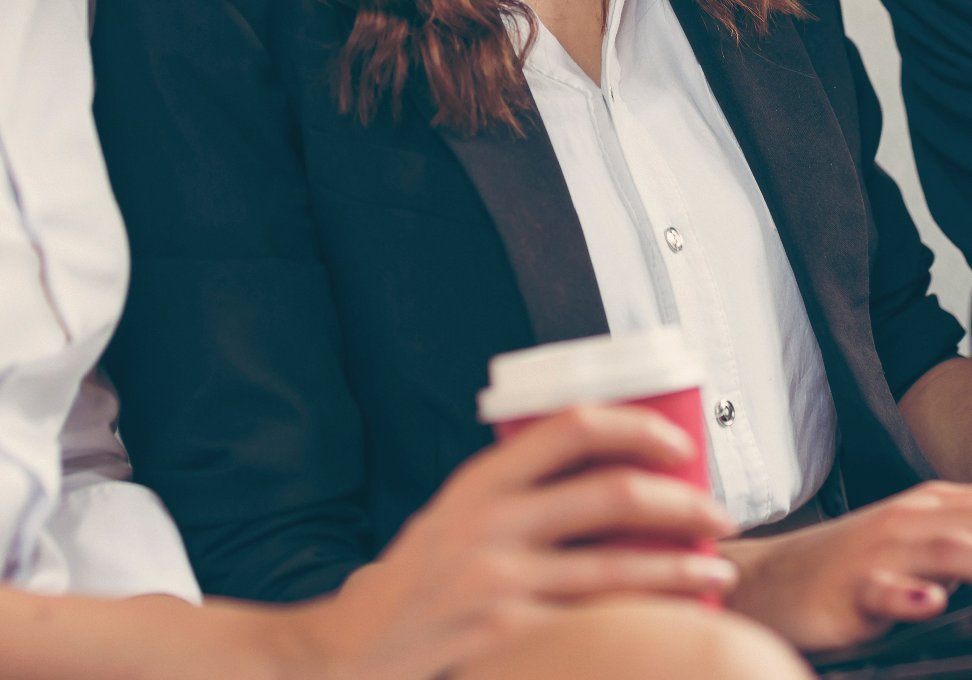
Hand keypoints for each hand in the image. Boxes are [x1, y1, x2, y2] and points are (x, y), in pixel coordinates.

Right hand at [300, 403, 737, 679]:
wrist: (357, 648)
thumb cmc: (416, 581)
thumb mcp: (453, 514)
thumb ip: (511, 493)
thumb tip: (596, 474)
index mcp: (481, 480)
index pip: (571, 427)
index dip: (634, 427)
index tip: (676, 442)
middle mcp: (492, 521)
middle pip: (611, 493)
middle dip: (681, 501)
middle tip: (718, 514)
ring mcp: (501, 580)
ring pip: (618, 565)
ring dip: (682, 568)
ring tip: (718, 573)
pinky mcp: (508, 635)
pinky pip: (594, 624)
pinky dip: (643, 623)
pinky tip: (673, 626)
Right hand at [725, 481, 971, 650]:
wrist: (767, 582)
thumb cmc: (849, 573)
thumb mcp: (917, 551)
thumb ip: (961, 545)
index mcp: (934, 508)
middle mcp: (912, 522)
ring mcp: (880, 552)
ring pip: (946, 549)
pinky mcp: (850, 588)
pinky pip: (883, 590)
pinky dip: (910, 596)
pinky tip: (932, 601)